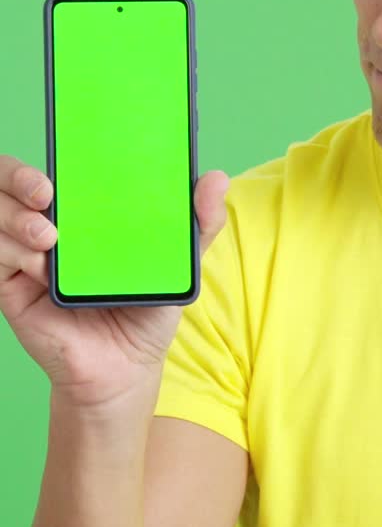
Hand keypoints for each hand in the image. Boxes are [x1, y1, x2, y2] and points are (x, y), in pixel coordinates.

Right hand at [0, 156, 230, 406]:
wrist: (127, 368)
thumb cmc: (146, 311)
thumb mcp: (178, 265)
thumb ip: (197, 224)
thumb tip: (217, 178)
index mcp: (80, 212)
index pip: (51, 169)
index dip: (45, 158)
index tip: (63, 158)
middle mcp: (45, 226)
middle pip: (7, 182)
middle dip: (17, 177)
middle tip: (45, 192)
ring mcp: (25, 256)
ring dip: (15, 218)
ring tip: (48, 236)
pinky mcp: (13, 287)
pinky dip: (14, 254)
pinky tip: (41, 267)